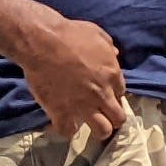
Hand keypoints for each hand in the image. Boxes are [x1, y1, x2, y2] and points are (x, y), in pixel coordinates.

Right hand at [20, 12, 128, 142]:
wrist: (43, 42)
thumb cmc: (69, 33)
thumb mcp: (96, 33)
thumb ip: (108, 47)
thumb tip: (114, 53)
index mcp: (112, 74)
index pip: (121, 93)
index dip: (112, 93)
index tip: (103, 91)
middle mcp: (102, 94)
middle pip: (118, 118)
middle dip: (112, 117)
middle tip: (102, 113)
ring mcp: (83, 106)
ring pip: (102, 131)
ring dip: (98, 129)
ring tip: (89, 123)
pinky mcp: (62, 112)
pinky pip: (68, 132)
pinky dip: (67, 129)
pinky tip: (64, 122)